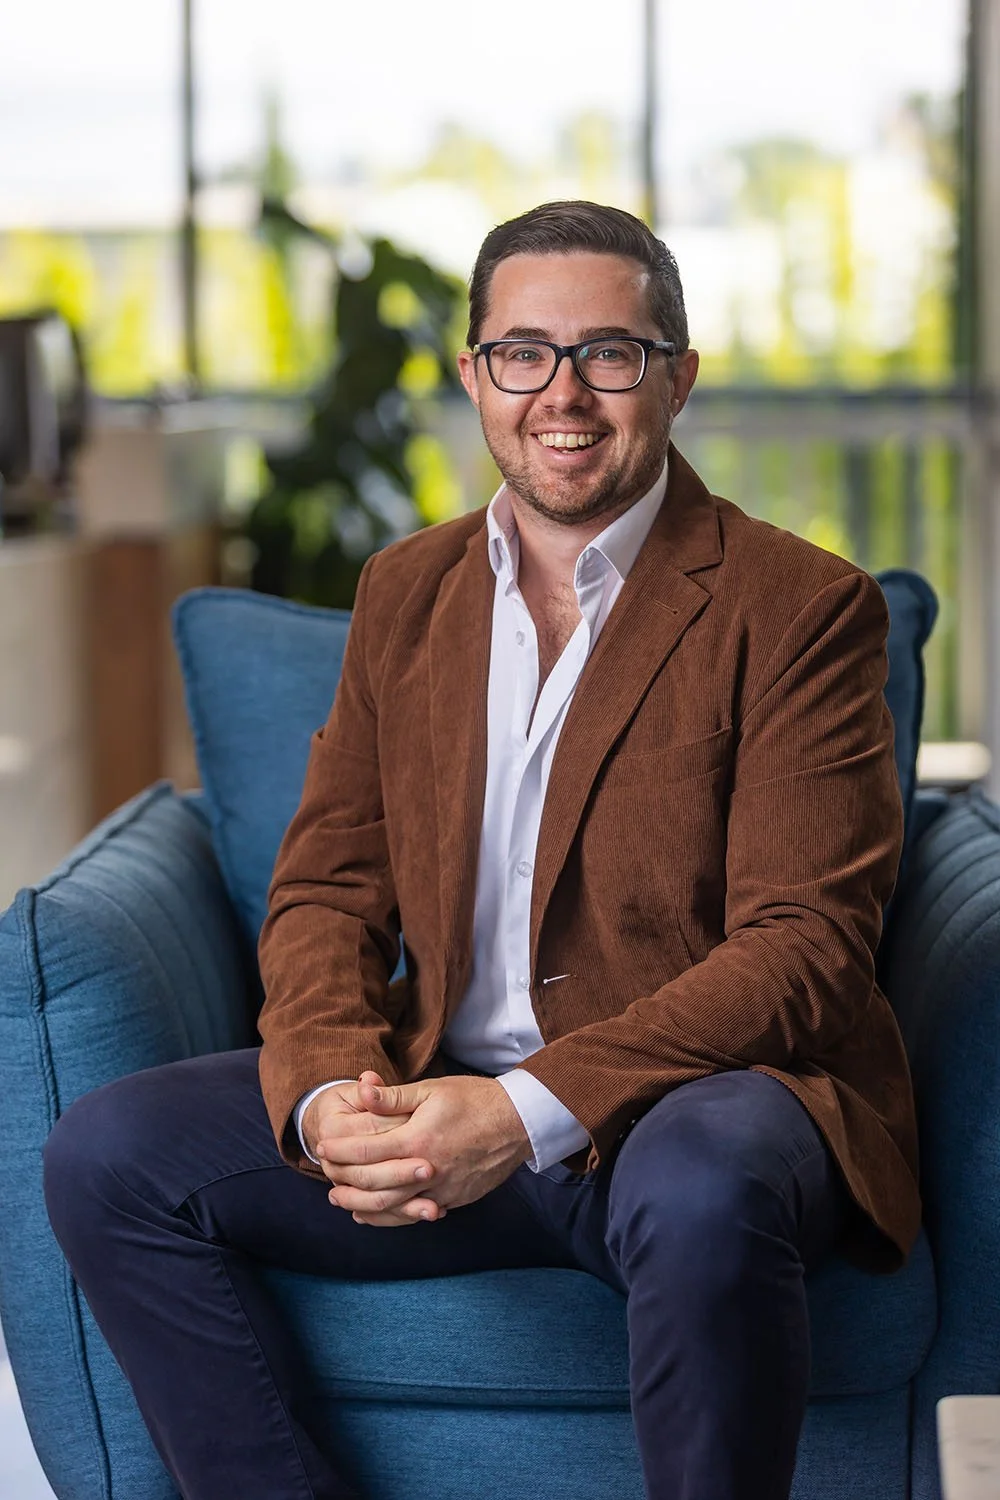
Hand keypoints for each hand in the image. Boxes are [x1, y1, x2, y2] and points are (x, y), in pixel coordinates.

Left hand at [316, 1074, 531, 1227]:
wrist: (519, 1122)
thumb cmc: (475, 1100)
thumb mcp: (432, 1089)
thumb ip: (394, 1096)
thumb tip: (362, 1089)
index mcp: (417, 1140)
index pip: (366, 1150)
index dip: (340, 1149)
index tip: (322, 1146)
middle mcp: (426, 1170)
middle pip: (373, 1185)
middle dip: (343, 1180)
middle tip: (324, 1174)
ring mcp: (441, 1189)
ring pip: (391, 1207)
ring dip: (361, 1205)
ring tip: (340, 1200)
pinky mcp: (454, 1199)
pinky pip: (414, 1214)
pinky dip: (390, 1216)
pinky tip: (374, 1214)